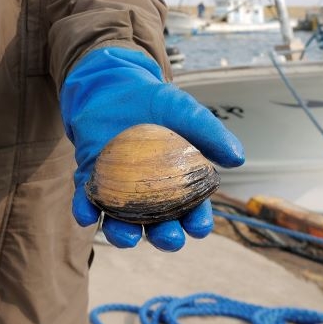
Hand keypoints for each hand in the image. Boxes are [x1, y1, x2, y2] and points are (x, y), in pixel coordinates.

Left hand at [61, 47, 243, 250]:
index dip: (197, 222)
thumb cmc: (155, 102)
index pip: (192, 211)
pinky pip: (86, 202)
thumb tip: (238, 157)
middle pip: (160, 226)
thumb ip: (209, 132)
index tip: (199, 225)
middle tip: (168, 236)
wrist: (114, 86)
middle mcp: (150, 195)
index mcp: (179, 183)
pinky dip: (84, 210)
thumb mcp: (184, 111)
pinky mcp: (92, 180)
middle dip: (165, 238)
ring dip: (123, 235)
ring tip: (125, 236)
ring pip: (123, 223)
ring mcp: (119, 190)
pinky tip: (85, 213)